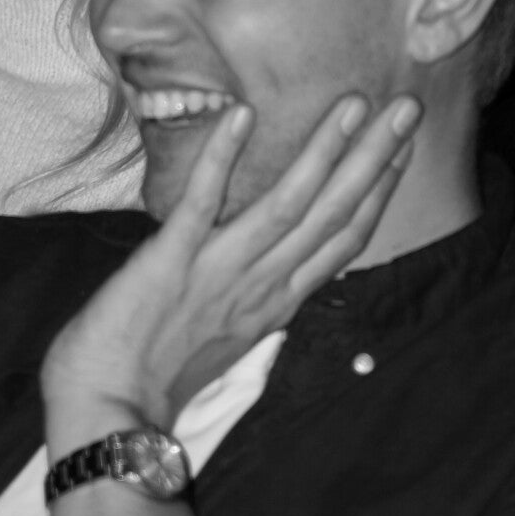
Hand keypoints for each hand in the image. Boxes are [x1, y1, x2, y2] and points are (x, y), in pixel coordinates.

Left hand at [41, 94, 417, 445]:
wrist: (108, 410)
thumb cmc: (157, 370)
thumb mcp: (228, 332)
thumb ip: (257, 291)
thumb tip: (276, 256)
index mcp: (275, 302)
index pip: (341, 243)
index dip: (377, 195)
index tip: (402, 150)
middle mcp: (259, 286)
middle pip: (330, 217)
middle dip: (372, 161)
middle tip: (406, 109)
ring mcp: (218, 271)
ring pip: (285, 205)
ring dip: (323, 152)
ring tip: (354, 105)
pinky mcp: (171, 258)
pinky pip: (201, 201)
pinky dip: (222, 158)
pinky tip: (242, 114)